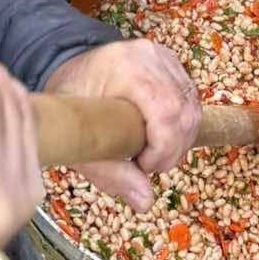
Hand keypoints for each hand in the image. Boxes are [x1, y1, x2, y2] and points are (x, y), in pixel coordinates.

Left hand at [44, 40, 201, 209]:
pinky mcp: (170, 63)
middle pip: (185, 112)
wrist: (65, 68)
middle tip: (148, 166)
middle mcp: (149, 57)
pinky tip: (159, 137)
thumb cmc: (68, 101)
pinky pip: (190, 99)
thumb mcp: (80, 141)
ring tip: (152, 153)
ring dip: (180, 140)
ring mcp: (162, 57)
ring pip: (192, 107)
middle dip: (174, 149)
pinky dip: (181, 126)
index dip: (165, 147)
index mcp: (125, 68)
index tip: (144, 167)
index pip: (167, 111)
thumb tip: (146, 202)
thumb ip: (111, 173)